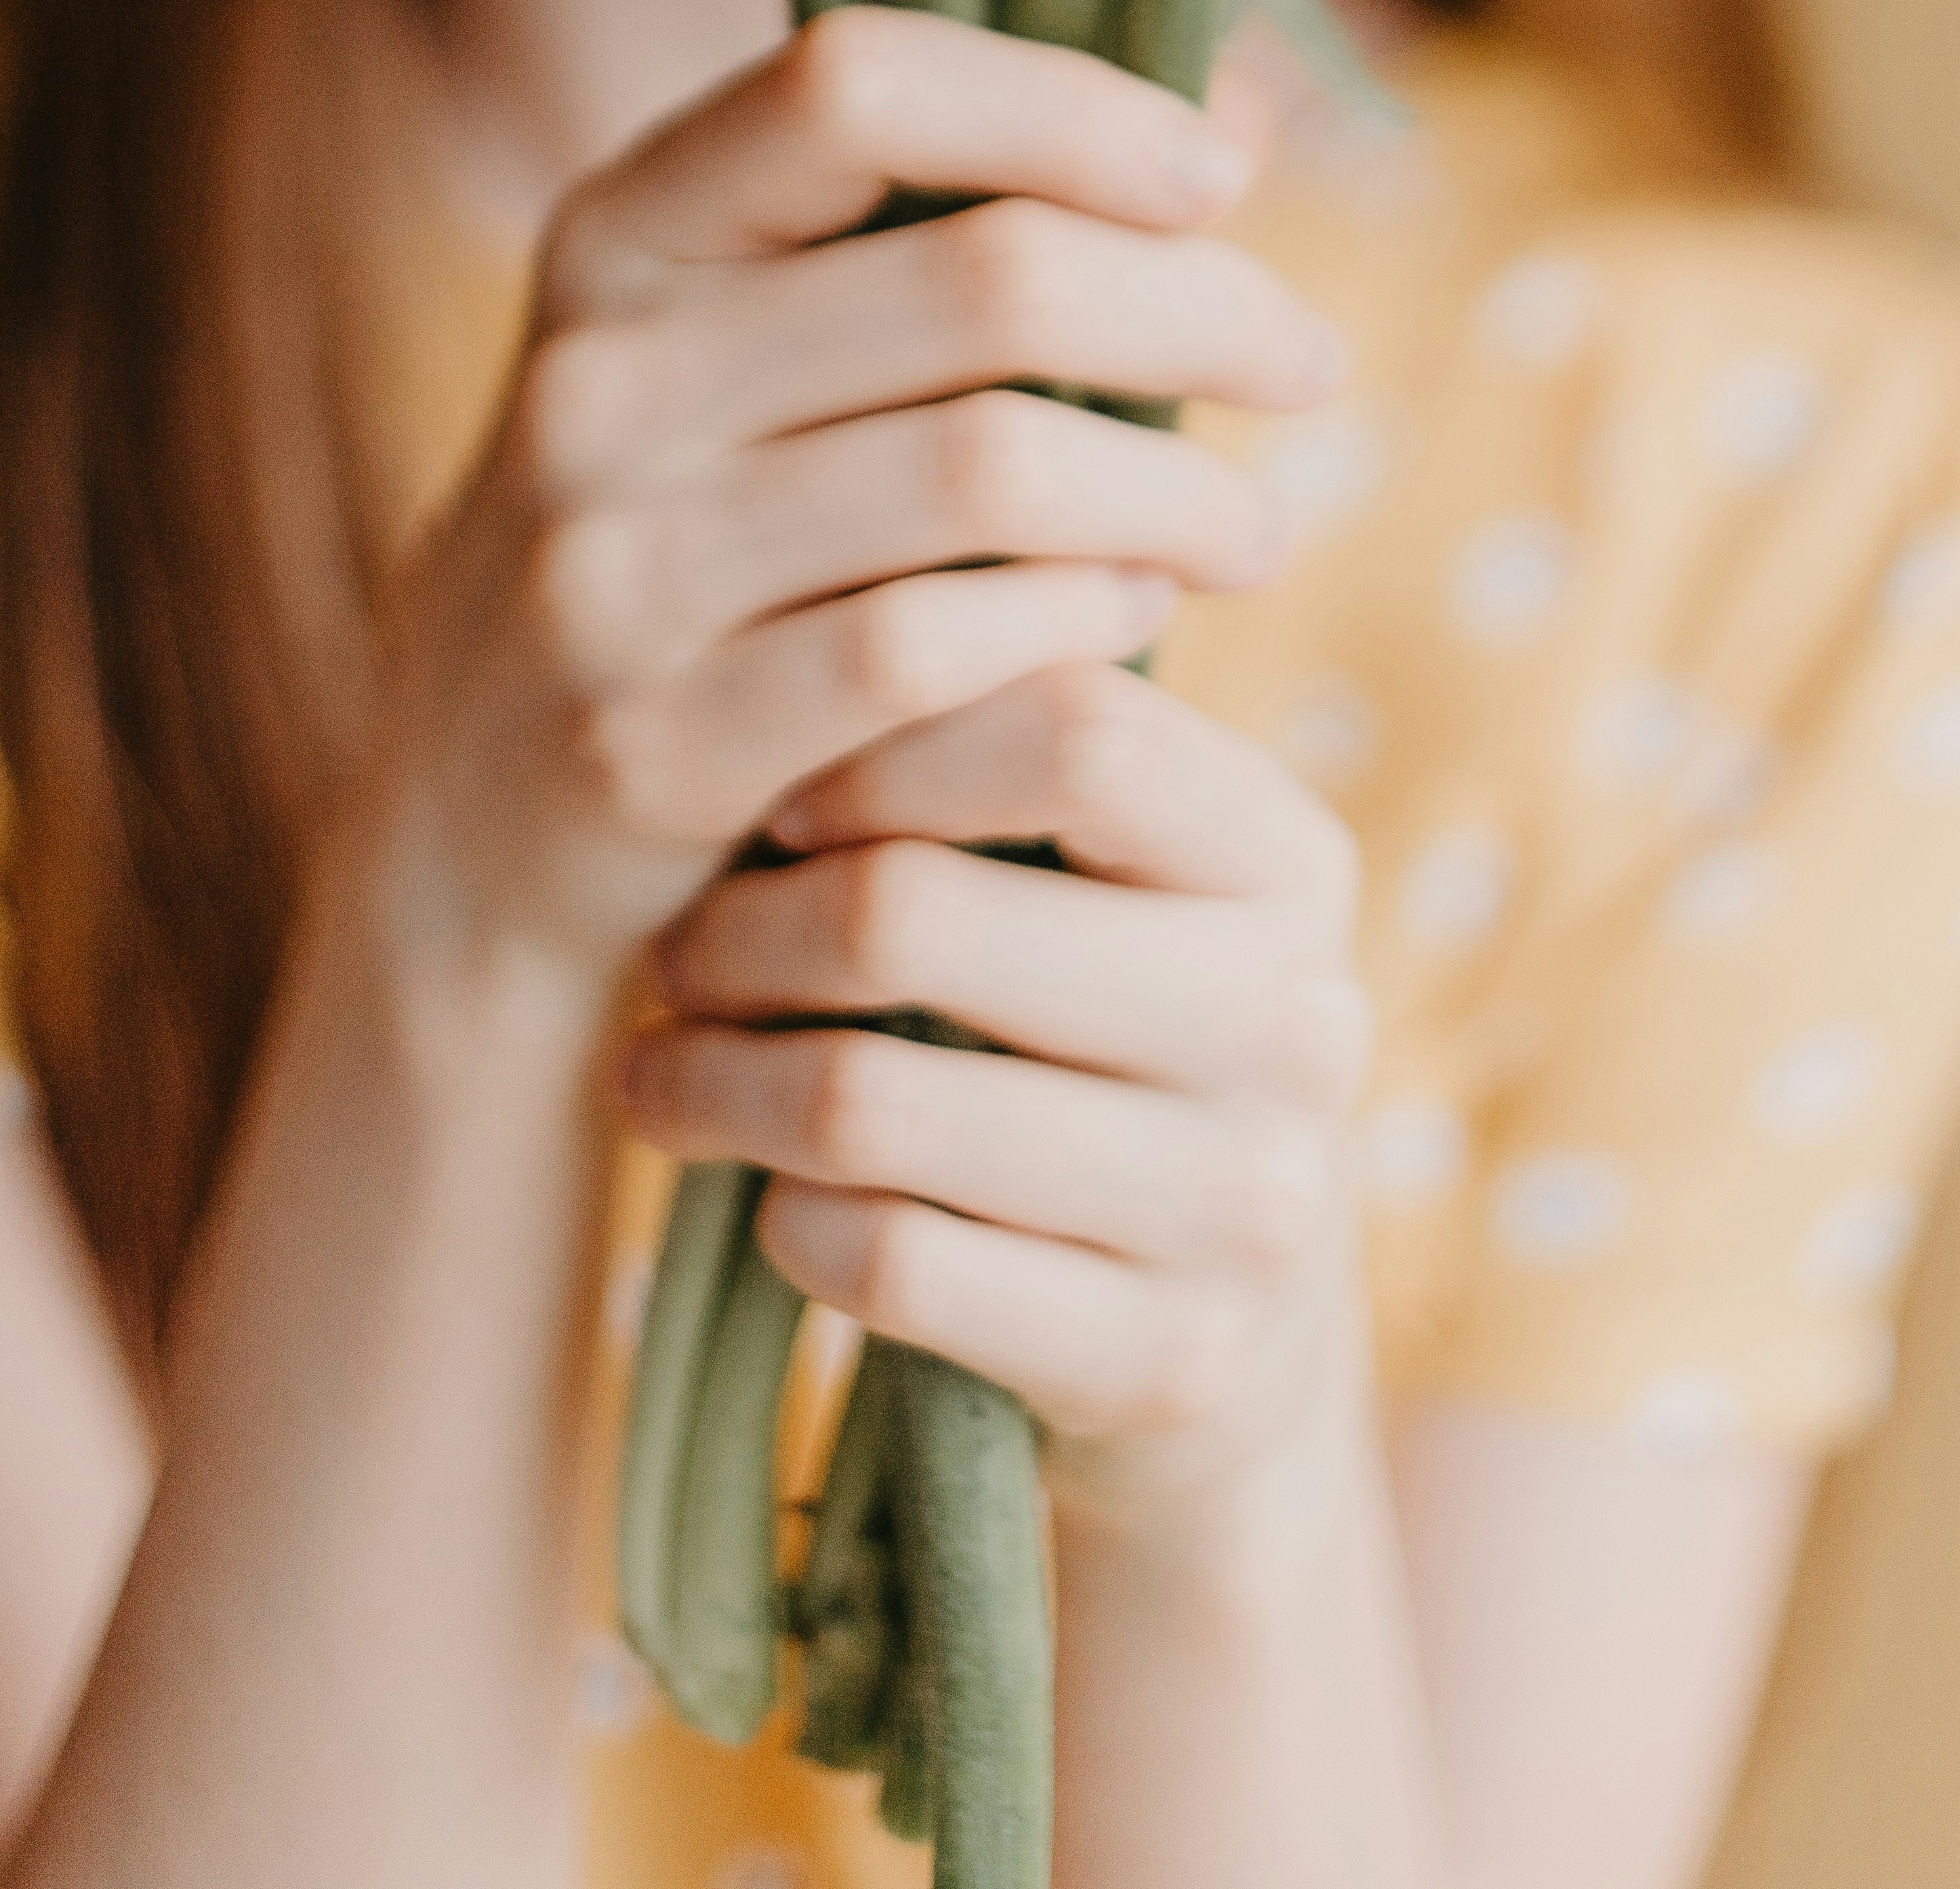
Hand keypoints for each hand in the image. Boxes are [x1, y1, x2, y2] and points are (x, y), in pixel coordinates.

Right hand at [355, 12, 1342, 1024]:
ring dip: (1177, 492)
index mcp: (619, 233)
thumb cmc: (687, 543)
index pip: (853, 78)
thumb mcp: (727, 356)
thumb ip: (925, 227)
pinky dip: (1076, 626)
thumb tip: (1235, 92)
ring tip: (1254, 526)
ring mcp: (609, 565)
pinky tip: (1135, 627)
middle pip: (981, 278)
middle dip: (1198, 309)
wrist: (464, 841)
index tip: (1218, 173)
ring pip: (990, 470)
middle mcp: (596, 377)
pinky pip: (935, 652)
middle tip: (1310, 363)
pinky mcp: (652, 748)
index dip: (1064, 103)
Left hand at [619, 659, 1374, 1520]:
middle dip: (747, 924)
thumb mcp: (1119, 882)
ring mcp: (1245, 1208)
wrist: (1232, 1340)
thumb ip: (1018, 746)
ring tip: (662, 1055)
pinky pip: (890, 1266)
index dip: (884, 735)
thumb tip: (816, 597)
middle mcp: (1297, 1023)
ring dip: (719, 1076)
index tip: (778, 780)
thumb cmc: (1108, 1033)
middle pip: (921, 912)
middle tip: (675, 939)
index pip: (1073, 724)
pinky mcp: (1167, 1363)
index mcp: (1289, 859)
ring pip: (870, 1103)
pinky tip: (764, 1193)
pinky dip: (788, 1220)